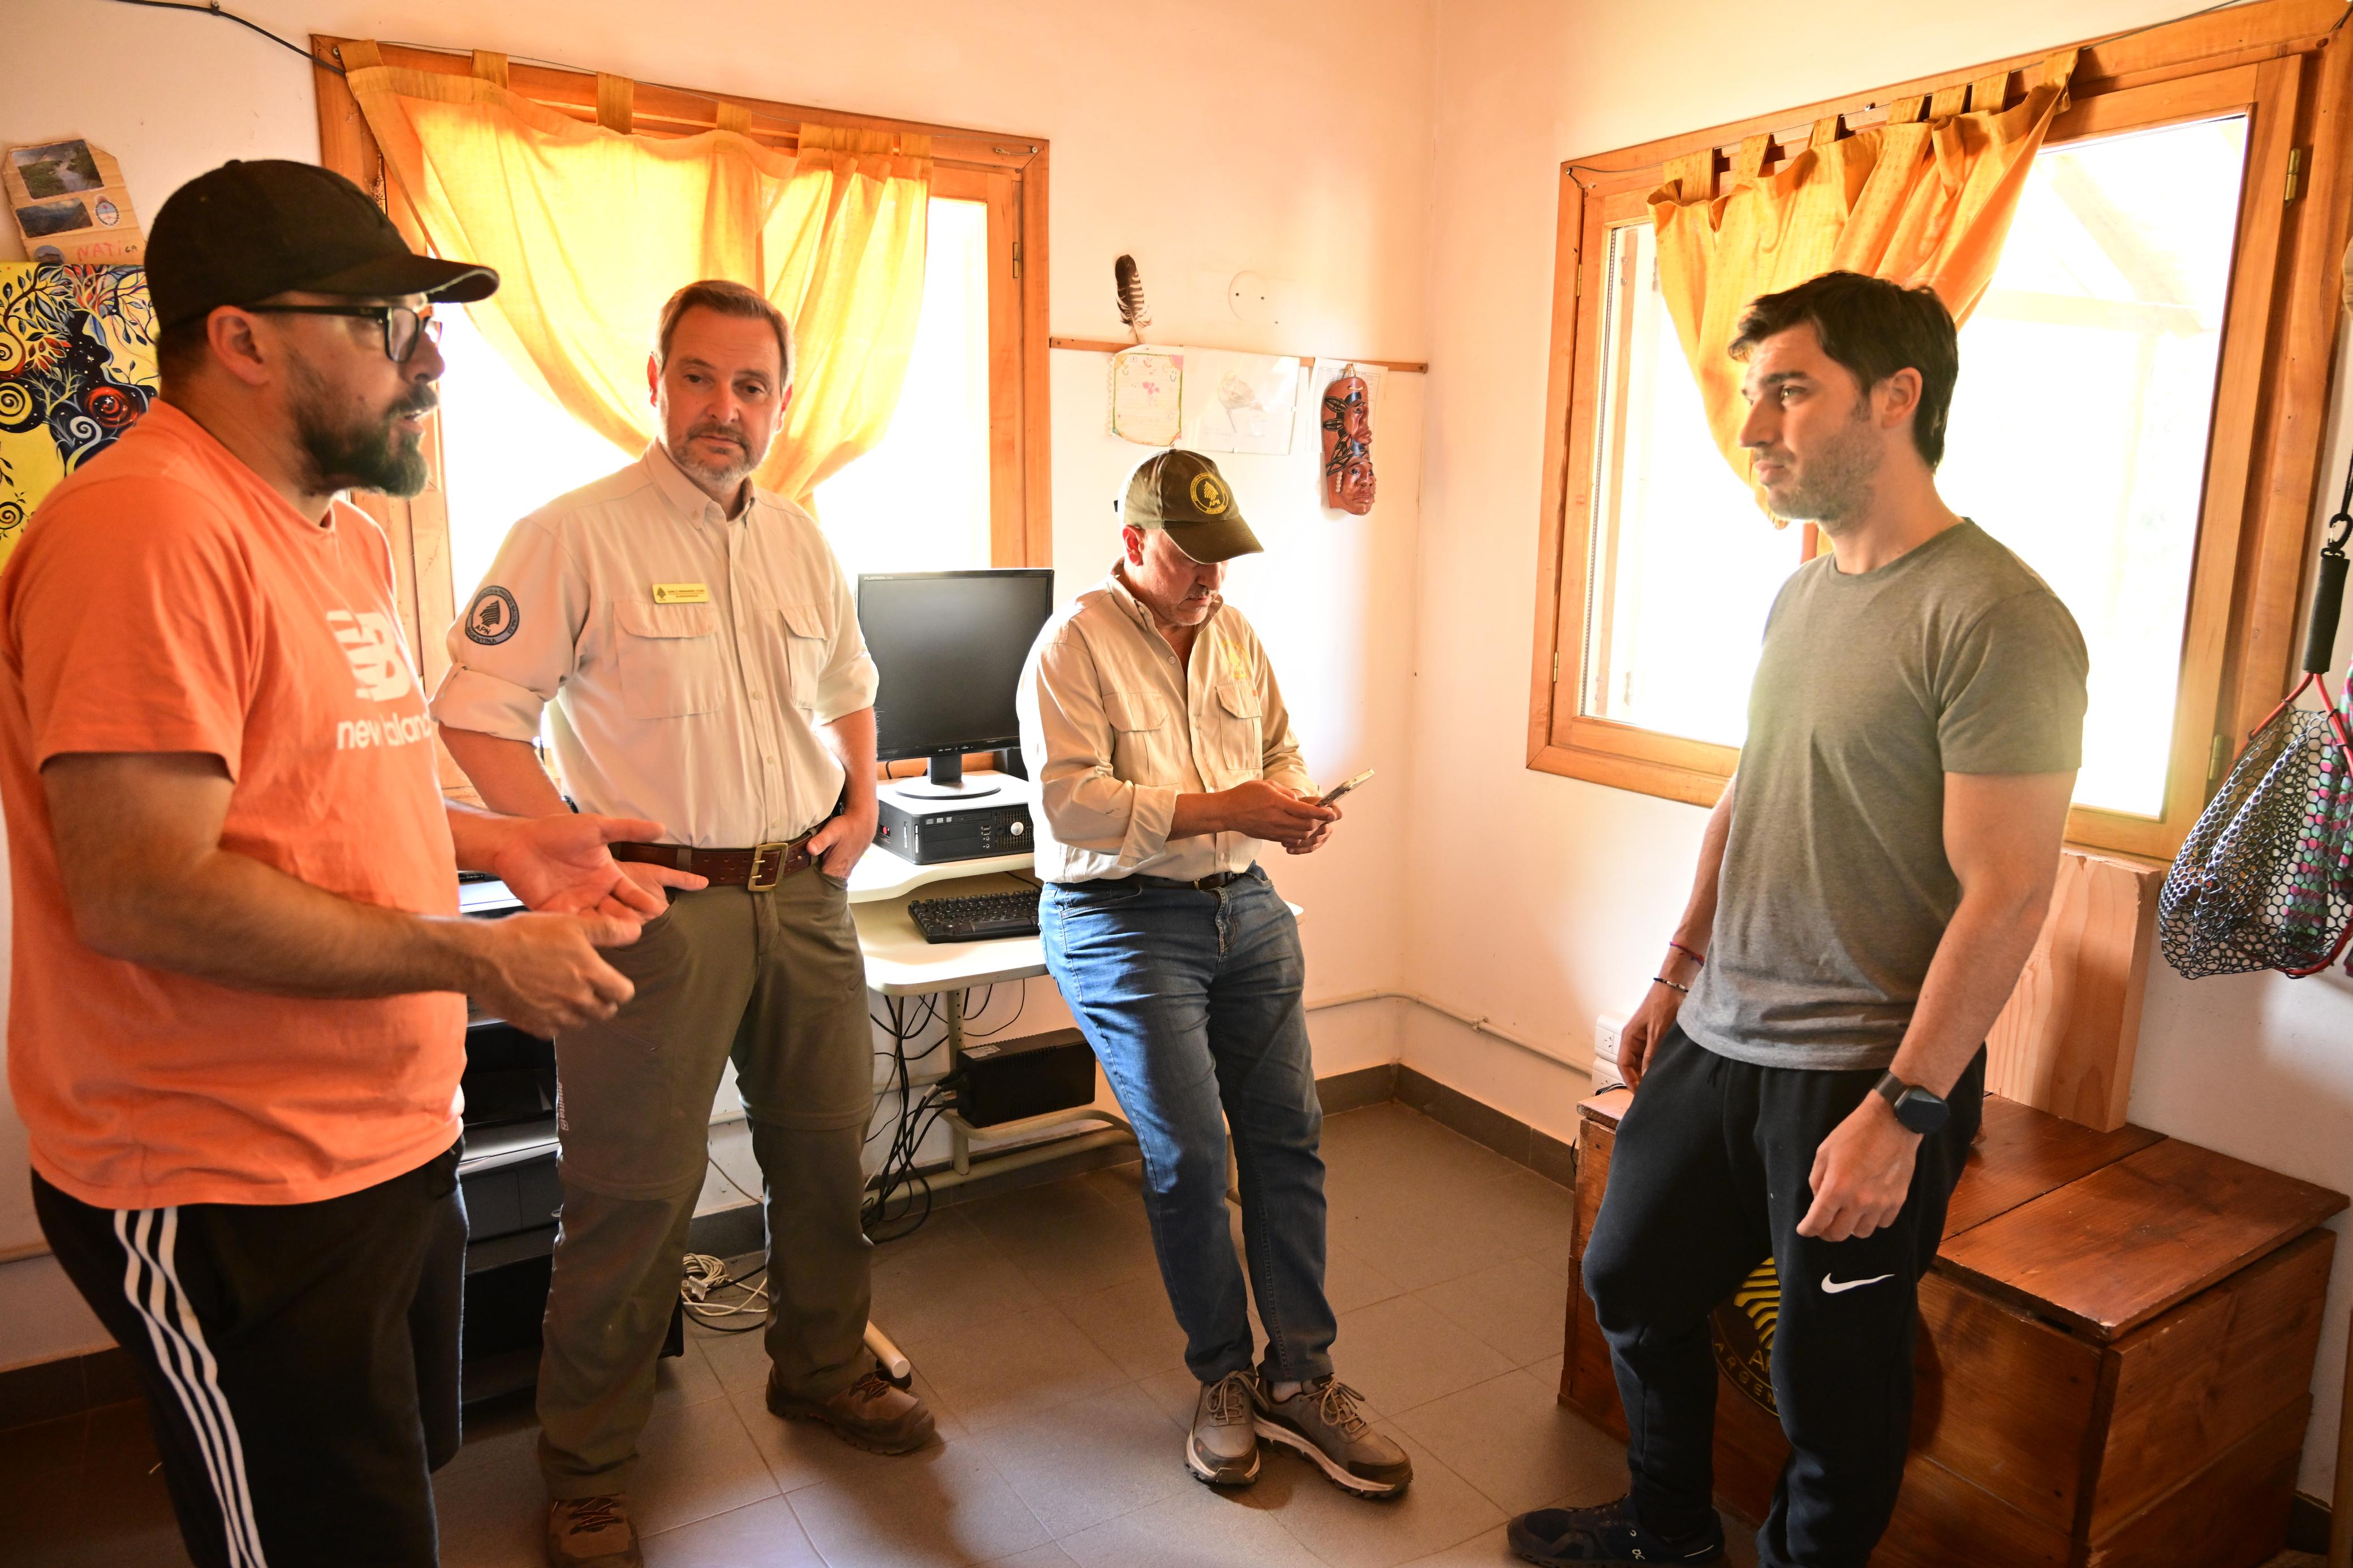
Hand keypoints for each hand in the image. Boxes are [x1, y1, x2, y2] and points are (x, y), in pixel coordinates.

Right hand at [462, 911, 641, 1037]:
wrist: (482, 958)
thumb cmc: (524, 936)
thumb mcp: (570, 924)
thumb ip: (607, 930)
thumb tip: (636, 932)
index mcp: (590, 973)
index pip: (623, 993)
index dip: (619, 987)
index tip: (610, 980)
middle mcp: (576, 999)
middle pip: (605, 1012)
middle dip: (601, 1000)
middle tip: (587, 986)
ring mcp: (555, 1016)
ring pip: (580, 1022)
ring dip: (578, 1011)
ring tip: (562, 991)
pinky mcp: (534, 1026)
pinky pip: (555, 1031)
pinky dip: (554, 1020)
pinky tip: (543, 1002)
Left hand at [490, 813, 704, 919]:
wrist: (518, 841)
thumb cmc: (557, 831)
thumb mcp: (597, 828)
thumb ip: (628, 829)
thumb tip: (662, 827)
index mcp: (607, 875)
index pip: (631, 892)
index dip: (642, 901)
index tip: (656, 909)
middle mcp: (595, 893)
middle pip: (617, 911)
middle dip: (628, 920)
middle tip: (639, 929)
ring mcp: (576, 904)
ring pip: (597, 922)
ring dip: (607, 929)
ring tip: (617, 935)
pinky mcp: (555, 914)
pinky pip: (572, 926)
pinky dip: (582, 931)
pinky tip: (590, 936)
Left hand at [804, 795, 879, 880]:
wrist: (863, 823)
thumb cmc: (846, 827)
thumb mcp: (831, 831)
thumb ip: (820, 841)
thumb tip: (809, 849)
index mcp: (835, 869)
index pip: (819, 886)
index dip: (809, 885)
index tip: (799, 882)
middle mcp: (841, 873)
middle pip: (825, 885)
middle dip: (813, 883)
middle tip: (801, 879)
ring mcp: (846, 871)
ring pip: (831, 880)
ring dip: (821, 879)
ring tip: (809, 875)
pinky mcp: (848, 866)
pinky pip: (836, 875)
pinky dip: (828, 874)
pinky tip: (821, 868)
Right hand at [1219, 781, 1337, 843]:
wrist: (1228, 812)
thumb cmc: (1245, 795)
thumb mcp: (1268, 785)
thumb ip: (1286, 793)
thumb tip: (1298, 802)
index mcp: (1278, 803)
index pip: (1306, 811)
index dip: (1322, 813)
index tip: (1331, 813)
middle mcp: (1278, 819)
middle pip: (1307, 827)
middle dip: (1317, 822)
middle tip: (1320, 816)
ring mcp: (1274, 830)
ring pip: (1300, 835)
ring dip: (1308, 830)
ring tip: (1309, 822)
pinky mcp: (1270, 837)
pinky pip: (1290, 839)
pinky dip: (1298, 835)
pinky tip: (1296, 827)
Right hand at [1619, 950, 1697, 1089]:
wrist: (1676, 985)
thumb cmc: (1663, 1002)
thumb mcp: (1658, 1032)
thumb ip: (1651, 1055)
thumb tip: (1647, 1076)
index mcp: (1629, 1036)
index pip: (1623, 1064)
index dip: (1630, 1080)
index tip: (1639, 1094)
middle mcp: (1635, 1038)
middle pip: (1632, 1065)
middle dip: (1639, 1078)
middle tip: (1651, 1092)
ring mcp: (1646, 1037)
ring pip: (1643, 1060)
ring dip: (1649, 1071)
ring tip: (1659, 1083)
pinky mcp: (1657, 1035)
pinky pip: (1653, 1054)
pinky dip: (1658, 1063)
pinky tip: (1666, 1069)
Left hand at [1796, 1094, 1920, 1241]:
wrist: (1892, 1123)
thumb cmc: (1854, 1134)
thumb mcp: (1824, 1153)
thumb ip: (1817, 1180)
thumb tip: (1818, 1202)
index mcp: (1836, 1188)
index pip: (1818, 1222)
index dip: (1808, 1229)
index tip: (1805, 1230)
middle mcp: (1859, 1201)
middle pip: (1839, 1234)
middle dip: (1827, 1232)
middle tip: (1824, 1223)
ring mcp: (1881, 1203)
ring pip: (1861, 1233)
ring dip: (1850, 1226)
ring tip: (1847, 1214)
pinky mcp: (1898, 1201)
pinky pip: (1882, 1224)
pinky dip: (1872, 1220)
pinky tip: (1868, 1208)